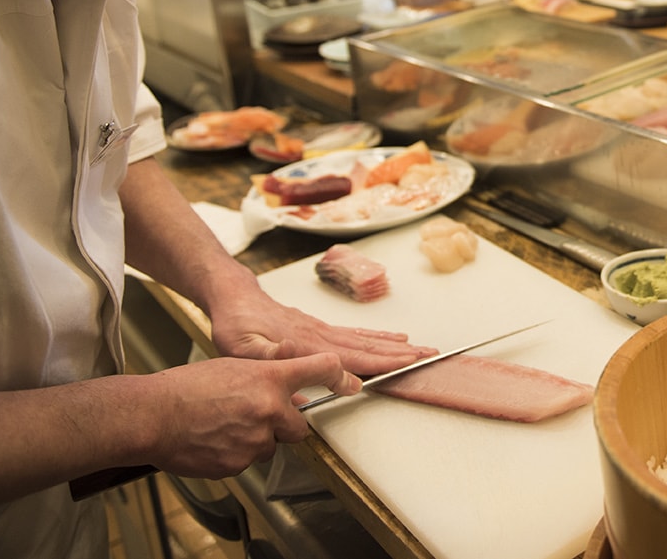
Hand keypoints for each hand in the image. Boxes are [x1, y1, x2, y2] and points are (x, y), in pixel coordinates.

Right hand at [141, 353, 351, 477]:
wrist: (153, 416)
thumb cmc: (186, 388)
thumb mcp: (233, 367)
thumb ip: (265, 377)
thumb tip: (283, 388)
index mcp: (268, 378)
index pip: (320, 369)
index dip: (339, 376)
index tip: (350, 383)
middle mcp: (269, 409)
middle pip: (300, 426)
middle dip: (285, 425)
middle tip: (257, 416)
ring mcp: (255, 440)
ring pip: (271, 446)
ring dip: (257, 440)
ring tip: (225, 426)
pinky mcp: (239, 465)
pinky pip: (248, 461)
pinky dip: (236, 454)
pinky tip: (215, 440)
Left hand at [209, 285, 435, 382]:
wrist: (235, 298)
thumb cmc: (237, 326)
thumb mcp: (243, 349)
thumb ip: (273, 358)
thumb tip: (302, 367)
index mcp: (308, 344)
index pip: (351, 357)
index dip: (380, 363)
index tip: (405, 366)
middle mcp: (322, 335)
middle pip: (369, 346)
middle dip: (401, 353)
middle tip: (431, 355)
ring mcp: (324, 330)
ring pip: (367, 339)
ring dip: (396, 345)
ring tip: (421, 349)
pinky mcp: (321, 328)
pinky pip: (357, 333)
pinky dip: (379, 336)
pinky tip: (393, 338)